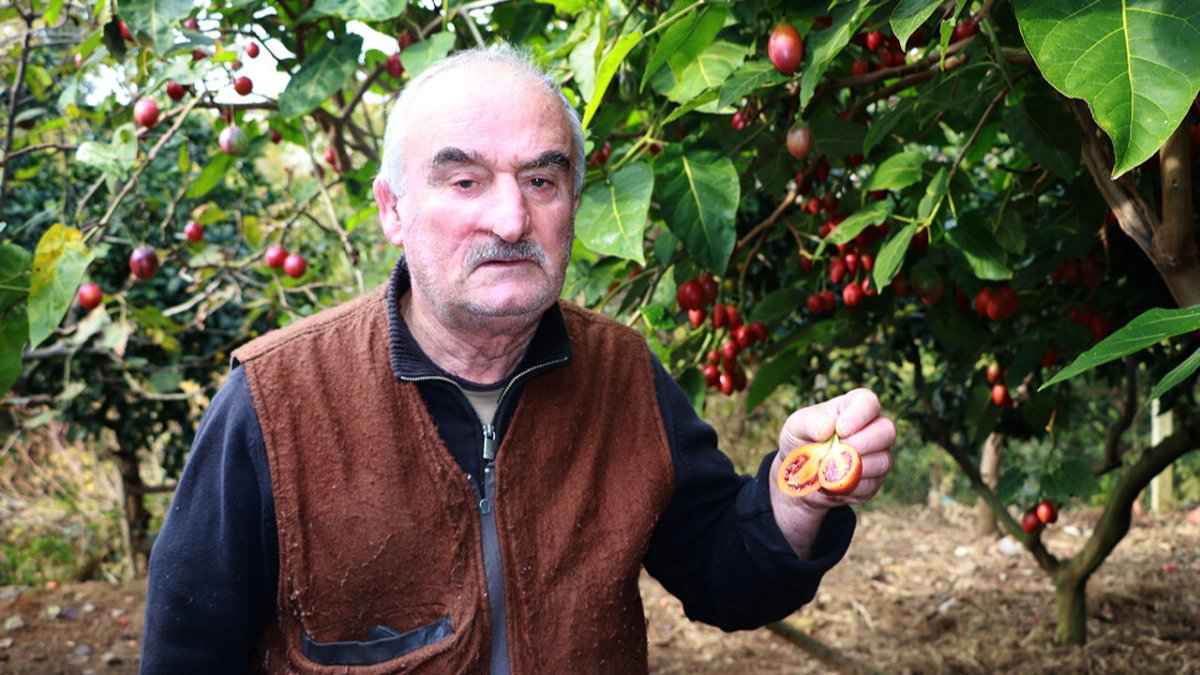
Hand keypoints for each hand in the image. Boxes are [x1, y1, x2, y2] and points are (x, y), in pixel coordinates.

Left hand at [768, 388, 894, 557]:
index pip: (870, 401)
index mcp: (852, 408)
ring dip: (854, 471)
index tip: (842, 429)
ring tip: (827, 473)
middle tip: (838, 455)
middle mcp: (871, 430)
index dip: (861, 414)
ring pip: (883, 463)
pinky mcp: (874, 483)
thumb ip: (810, 422)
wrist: (797, 481)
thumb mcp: (794, 428)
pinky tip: (833, 488)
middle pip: (887, 431)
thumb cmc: (797, 445)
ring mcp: (877, 457)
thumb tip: (830, 427)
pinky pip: (873, 487)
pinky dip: (851, 490)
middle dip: (863, 445)